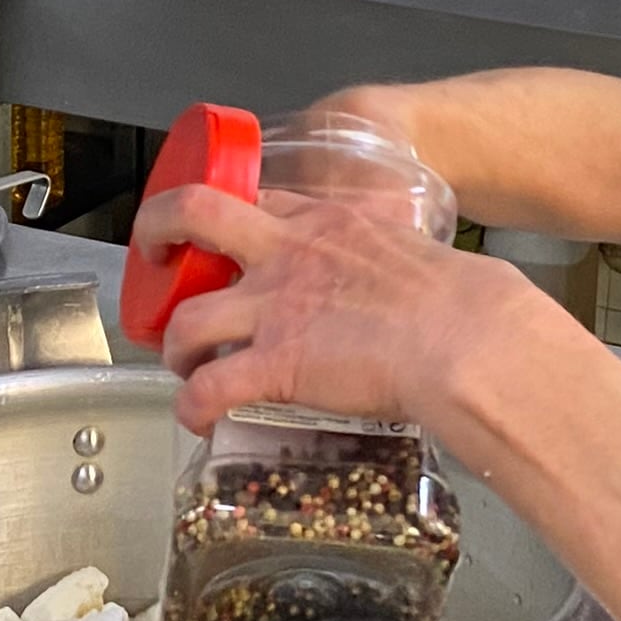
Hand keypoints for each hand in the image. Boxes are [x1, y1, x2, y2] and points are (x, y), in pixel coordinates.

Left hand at [136, 181, 550, 435]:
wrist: (469, 339)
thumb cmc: (469, 305)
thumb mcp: (422, 257)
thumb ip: (400, 265)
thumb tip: (429, 291)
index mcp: (328, 223)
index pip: (260, 200)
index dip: (230, 217)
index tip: (222, 235)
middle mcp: (288, 254)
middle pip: (192, 214)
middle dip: (155, 231)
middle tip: (152, 254)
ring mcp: (275, 307)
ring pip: (185, 318)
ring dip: (174, 347)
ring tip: (182, 366)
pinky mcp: (276, 364)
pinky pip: (208, 388)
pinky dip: (192, 407)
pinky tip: (197, 420)